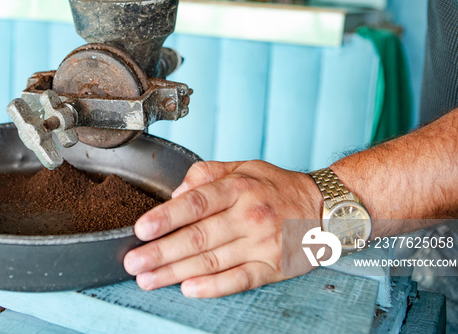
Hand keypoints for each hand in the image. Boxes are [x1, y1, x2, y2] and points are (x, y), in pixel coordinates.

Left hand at [123, 160, 322, 297]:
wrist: (323, 207)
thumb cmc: (276, 187)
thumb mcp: (243, 167)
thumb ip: (205, 174)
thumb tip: (176, 193)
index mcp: (238, 188)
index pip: (195, 203)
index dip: (166, 217)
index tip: (141, 229)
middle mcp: (249, 215)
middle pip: (198, 237)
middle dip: (161, 252)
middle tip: (133, 262)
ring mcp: (261, 243)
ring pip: (212, 261)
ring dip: (175, 273)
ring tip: (148, 279)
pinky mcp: (272, 266)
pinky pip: (239, 280)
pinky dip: (213, 286)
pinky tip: (189, 289)